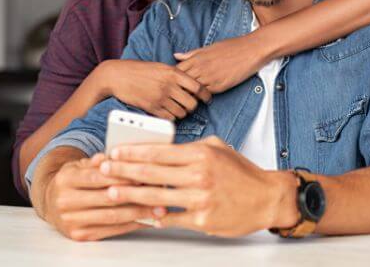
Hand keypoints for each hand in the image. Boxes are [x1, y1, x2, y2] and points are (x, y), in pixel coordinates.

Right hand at [43, 153, 165, 240]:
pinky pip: (110, 230)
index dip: (122, 176)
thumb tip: (117, 156)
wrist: (49, 202)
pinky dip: (130, 225)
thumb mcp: (80, 165)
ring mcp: (71, 220)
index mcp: (66, 179)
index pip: (98, 177)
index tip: (144, 174)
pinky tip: (145, 219)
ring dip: (138, 213)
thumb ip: (99, 160)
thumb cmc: (73, 180)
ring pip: (111, 217)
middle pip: (106, 198)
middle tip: (159, 191)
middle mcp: (65, 201)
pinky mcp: (78, 235)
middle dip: (135, 195)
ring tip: (159, 208)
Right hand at [92, 60, 211, 120]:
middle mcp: (169, 86)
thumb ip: (176, 74)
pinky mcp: (152, 108)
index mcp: (173, 73)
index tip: (207, 99)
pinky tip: (167, 112)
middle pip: (192, 103)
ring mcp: (160, 98)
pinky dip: (171, 117)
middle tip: (188, 105)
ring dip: (182, 113)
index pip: (198, 87)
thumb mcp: (160, 66)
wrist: (118, 76)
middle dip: (192, 106)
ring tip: (177, 108)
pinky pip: (169, 118)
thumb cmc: (139, 70)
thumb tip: (191, 83)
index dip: (206, 95)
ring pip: (182, 113)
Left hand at [100, 136, 299, 236]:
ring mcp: (200, 200)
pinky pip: (171, 219)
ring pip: (156, 196)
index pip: (159, 151)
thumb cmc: (241, 172)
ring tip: (112, 191)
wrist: (266, 198)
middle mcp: (199, 175)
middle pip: (151, 173)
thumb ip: (190, 147)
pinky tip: (138, 213)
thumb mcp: (217, 148)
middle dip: (123, 171)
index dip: (133, 152)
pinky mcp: (202, 221)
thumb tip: (162, 148)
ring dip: (130, 194)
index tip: (115, 152)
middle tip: (103, 169)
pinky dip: (153, 216)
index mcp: (201, 154)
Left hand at [174, 32, 269, 93]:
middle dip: (179, 88)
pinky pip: (205, 94)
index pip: (176, 71)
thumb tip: (176, 55)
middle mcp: (201, 68)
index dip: (174, 77)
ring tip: (189, 96)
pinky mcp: (219, 86)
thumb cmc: (231, 47)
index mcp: (196, 58)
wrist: (250, 50)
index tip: (174, 81)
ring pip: (192, 90)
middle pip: (181, 83)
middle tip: (178, 92)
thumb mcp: (209, 47)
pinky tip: (202, 96)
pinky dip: (202, 96)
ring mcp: (209, 78)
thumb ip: (191, 54)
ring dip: (190, 94)